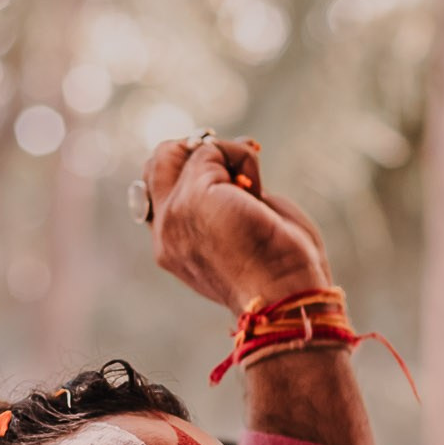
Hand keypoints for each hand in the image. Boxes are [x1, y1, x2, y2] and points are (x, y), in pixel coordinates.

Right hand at [143, 135, 332, 313]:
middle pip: (159, 162)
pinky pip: (211, 149)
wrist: (285, 295)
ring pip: (183, 151)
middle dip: (200, 153)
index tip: (238, 181)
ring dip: (226, 157)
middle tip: (242, 169)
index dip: (193, 173)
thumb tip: (232, 166)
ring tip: (253, 189)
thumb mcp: (245, 230)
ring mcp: (174, 214)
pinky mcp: (193, 196)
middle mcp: (165, 232)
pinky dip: (243, 158)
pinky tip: (258, 192)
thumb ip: (226, 202)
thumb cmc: (281, 270)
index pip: (160, 191)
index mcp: (173, 247)